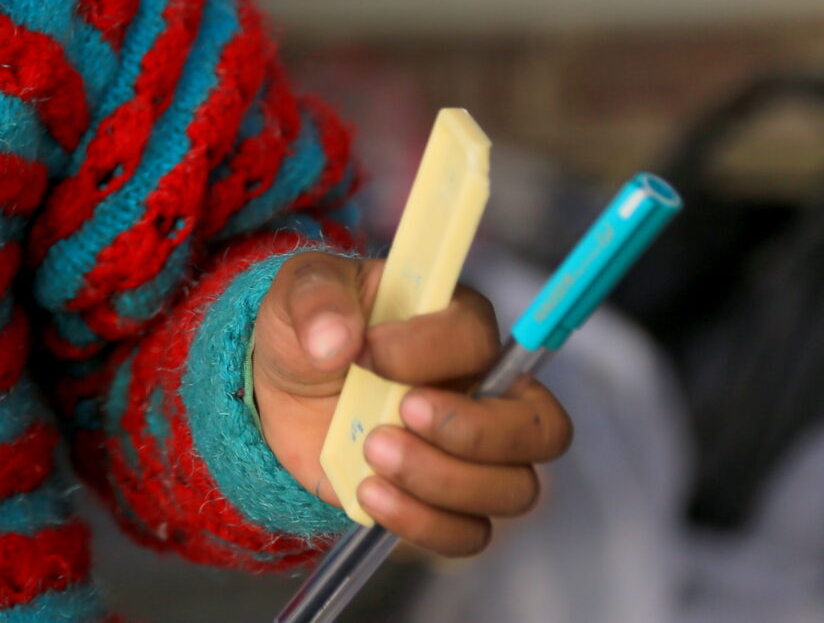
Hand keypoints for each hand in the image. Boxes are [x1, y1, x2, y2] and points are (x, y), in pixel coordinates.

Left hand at [252, 253, 572, 555]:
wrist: (281, 392)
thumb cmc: (311, 331)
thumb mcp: (301, 291)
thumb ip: (318, 298)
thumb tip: (338, 338)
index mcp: (458, 325)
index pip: (479, 340)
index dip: (426, 351)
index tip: (365, 352)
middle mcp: (486, 391)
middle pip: (542, 429)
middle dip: (471, 431)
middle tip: (400, 414)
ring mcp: (473, 454)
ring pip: (512, 489)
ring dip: (441, 479)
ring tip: (372, 451)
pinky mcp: (445, 502)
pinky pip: (469, 533)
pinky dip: (422, 522)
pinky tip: (370, 493)